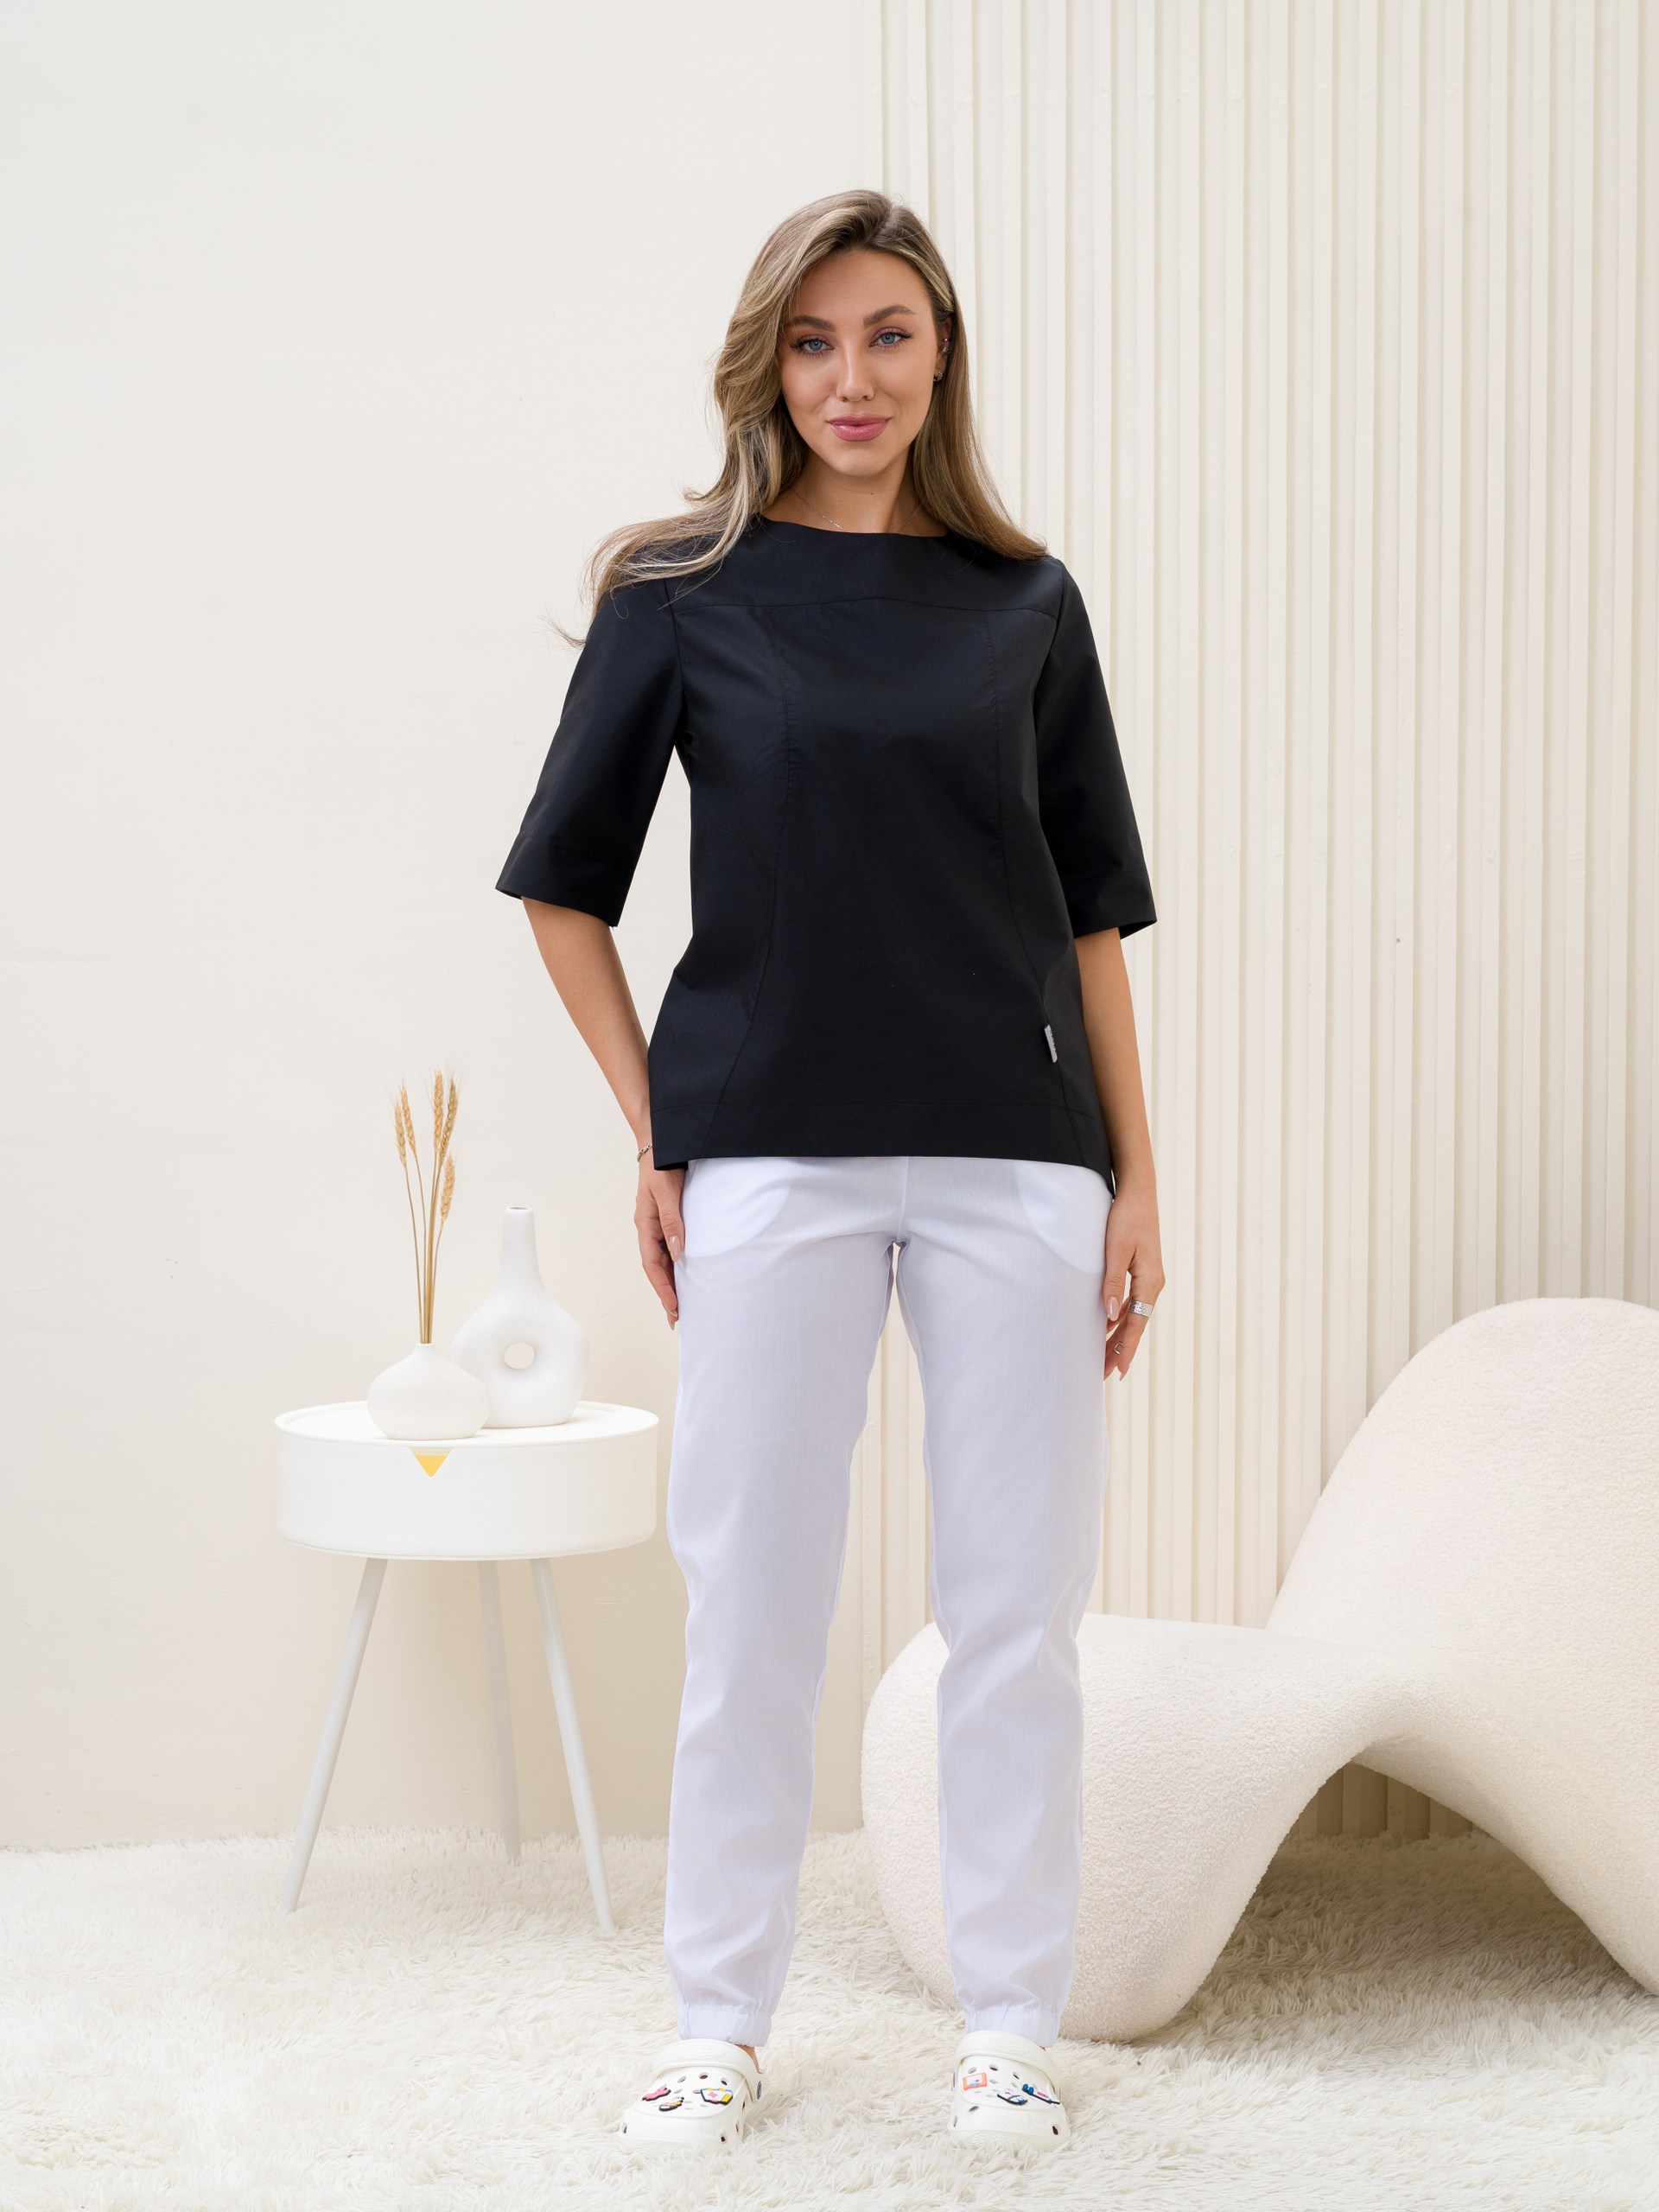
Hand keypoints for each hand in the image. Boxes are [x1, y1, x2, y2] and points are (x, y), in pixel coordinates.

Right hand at [636, 1154, 687, 1327]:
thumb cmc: (662, 1166)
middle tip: (677, 1318)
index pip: (652, 1265)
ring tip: (681, 1306)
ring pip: (663, 1261)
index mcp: (645, 1225)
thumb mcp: (666, 1192)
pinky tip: (685, 1276)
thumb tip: (677, 1251)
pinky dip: (676, 1266)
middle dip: (666, 1294)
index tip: (674, 1307)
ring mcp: (657, 1226)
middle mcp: (649, 1229)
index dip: (663, 1288)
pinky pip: (670, 1249)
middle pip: (656, 1269)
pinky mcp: (667, 1221)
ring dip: (671, 1283)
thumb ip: (672, 1220)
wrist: (661, 1144)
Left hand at [1102, 1168, 1162, 1379]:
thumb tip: (1108, 1315)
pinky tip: (1105, 1328)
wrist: (1139, 1193)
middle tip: (1104, 1375)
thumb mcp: (1115, 1249)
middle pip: (1136, 1325)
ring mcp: (1148, 1279)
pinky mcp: (1141, 1272)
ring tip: (1103, 1358)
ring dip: (1118, 1336)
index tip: (1119, 1371)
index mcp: (1150, 1281)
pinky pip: (1130, 1303)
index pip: (1137, 1323)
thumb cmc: (1126, 1217)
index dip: (1127, 1348)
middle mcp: (1153, 1284)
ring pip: (1133, 1316)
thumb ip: (1112, 1282)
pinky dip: (1118, 1318)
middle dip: (1120, 1350)